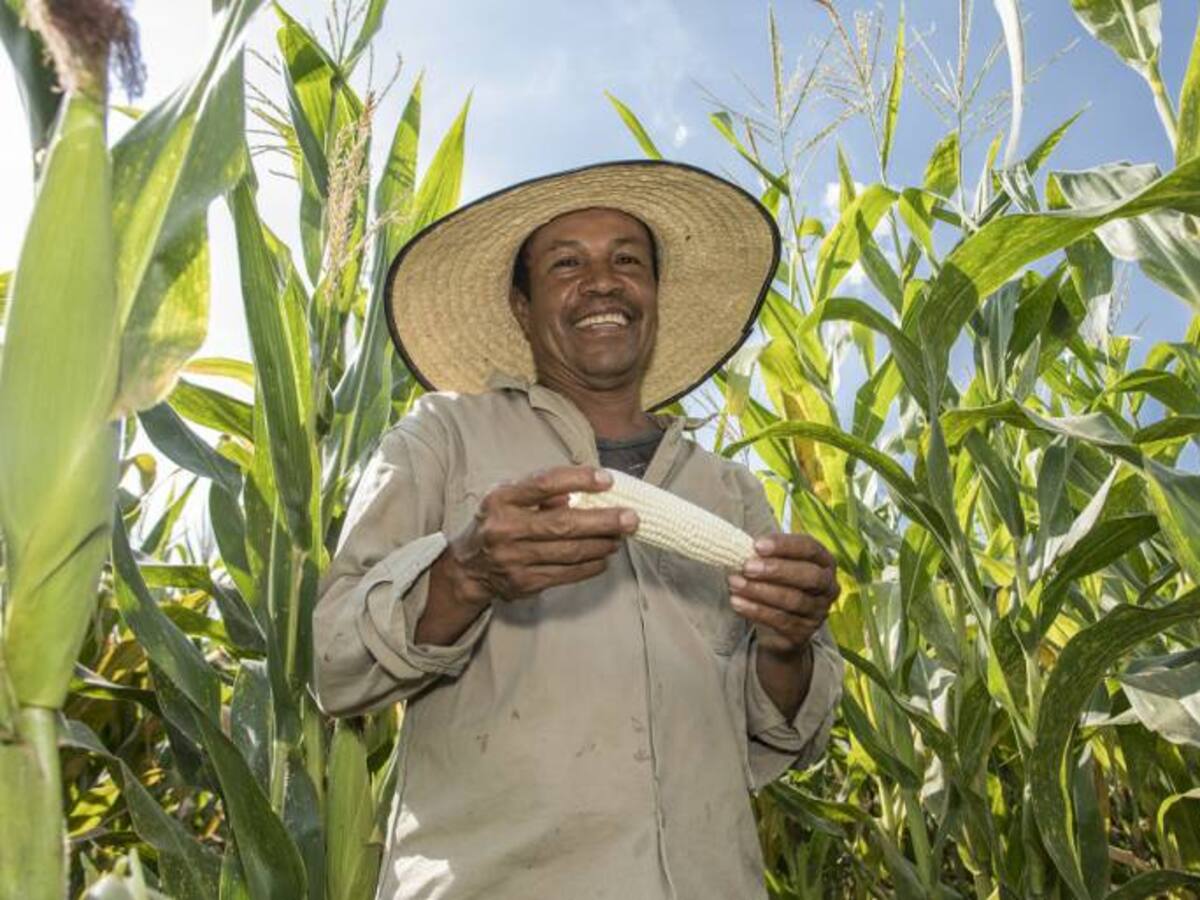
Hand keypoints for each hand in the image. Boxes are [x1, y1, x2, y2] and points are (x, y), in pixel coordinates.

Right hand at [439, 466, 637, 610]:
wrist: (469, 567)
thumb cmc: (498, 522)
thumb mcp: (508, 497)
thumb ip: (540, 491)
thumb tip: (581, 490)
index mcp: (501, 499)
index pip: (545, 484)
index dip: (578, 479)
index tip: (607, 480)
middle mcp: (505, 529)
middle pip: (563, 524)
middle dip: (603, 521)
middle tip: (631, 518)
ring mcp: (514, 559)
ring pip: (570, 552)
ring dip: (602, 544)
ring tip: (621, 536)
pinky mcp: (524, 583)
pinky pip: (567, 574)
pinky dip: (591, 565)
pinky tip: (604, 557)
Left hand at [727, 533, 839, 656]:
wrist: (776, 630)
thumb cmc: (776, 585)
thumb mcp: (775, 566)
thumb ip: (765, 555)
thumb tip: (741, 546)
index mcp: (824, 562)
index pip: (810, 548)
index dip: (784, 545)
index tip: (757, 546)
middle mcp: (828, 587)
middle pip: (809, 576)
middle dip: (776, 570)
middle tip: (748, 567)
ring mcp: (818, 612)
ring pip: (793, 600)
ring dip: (760, 590)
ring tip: (735, 583)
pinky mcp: (803, 633)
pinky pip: (781, 621)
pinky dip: (756, 610)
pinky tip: (737, 602)